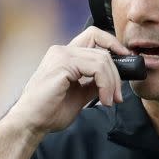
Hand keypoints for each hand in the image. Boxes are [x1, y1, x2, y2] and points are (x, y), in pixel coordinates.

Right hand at [5, 27, 132, 134]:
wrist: (32, 122)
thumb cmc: (50, 111)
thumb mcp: (80, 94)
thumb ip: (94, 83)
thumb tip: (113, 81)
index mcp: (65, 55)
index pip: (94, 36)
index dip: (113, 44)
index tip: (126, 61)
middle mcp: (62, 50)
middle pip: (103, 49)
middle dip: (117, 74)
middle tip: (118, 96)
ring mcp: (61, 55)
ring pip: (102, 59)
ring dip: (112, 83)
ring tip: (110, 101)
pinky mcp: (63, 64)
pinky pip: (96, 68)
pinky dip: (105, 84)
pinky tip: (103, 100)